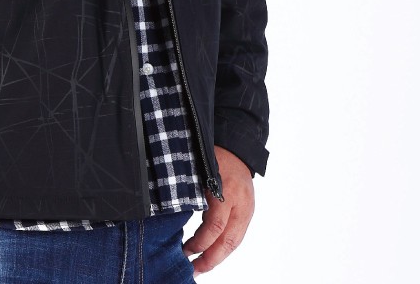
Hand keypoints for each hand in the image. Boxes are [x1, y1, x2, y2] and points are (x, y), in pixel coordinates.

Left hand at [183, 146, 254, 274]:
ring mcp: (247, 210)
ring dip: (218, 258)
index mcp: (226, 192)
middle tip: (194, 271)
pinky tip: (211, 254)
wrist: (238, 148)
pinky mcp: (248, 213)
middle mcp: (240, 205)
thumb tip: (172, 212)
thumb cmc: (214, 155)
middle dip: (210, 260)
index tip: (184, 251)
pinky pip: (237, 236)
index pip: (214, 227)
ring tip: (201, 267)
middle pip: (228, 241)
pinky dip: (224, 248)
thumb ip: (190, 190)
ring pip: (234, 242)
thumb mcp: (198, 169)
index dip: (199, 243)